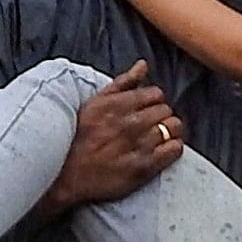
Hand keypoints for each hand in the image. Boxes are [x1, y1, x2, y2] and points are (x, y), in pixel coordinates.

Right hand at [41, 61, 180, 211]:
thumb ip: (122, 83)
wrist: (67, 176)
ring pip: (173, 128)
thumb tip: (143, 65)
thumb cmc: (79, 138)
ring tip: (158, 138)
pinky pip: (174, 149)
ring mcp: (138, 145)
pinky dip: (173, 148)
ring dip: (169, 132)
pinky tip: (163, 151)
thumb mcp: (94, 104)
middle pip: (166, 110)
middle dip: (161, 116)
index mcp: (118, 105)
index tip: (146, 110)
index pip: (155, 93)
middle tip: (151, 126)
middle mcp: (130, 123)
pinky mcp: (144, 167)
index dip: (154, 102)